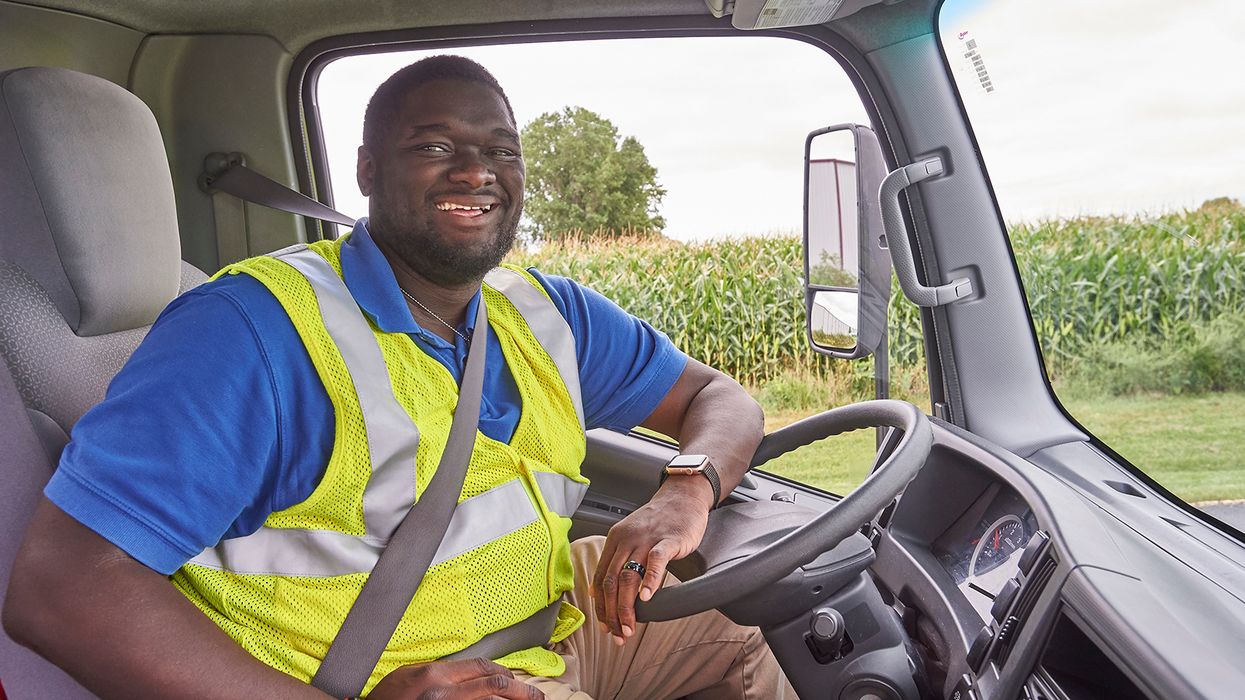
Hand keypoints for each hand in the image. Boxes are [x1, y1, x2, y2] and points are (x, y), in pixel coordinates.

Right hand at [367, 658, 544, 698]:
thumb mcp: (409, 676)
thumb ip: (440, 673)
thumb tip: (470, 674)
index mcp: (435, 674)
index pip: (481, 667)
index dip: (505, 672)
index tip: (516, 680)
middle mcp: (442, 692)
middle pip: (493, 684)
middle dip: (520, 690)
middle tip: (537, 697)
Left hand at [591, 480, 711, 644]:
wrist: (683, 497)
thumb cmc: (660, 521)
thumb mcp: (631, 537)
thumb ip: (616, 561)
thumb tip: (597, 592)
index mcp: (615, 540)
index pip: (600, 578)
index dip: (600, 606)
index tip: (605, 626)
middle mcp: (626, 539)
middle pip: (611, 581)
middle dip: (612, 613)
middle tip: (618, 633)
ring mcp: (647, 539)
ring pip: (629, 576)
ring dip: (627, 606)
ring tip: (630, 626)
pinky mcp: (669, 539)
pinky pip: (655, 561)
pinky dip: (650, 582)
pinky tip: (647, 599)